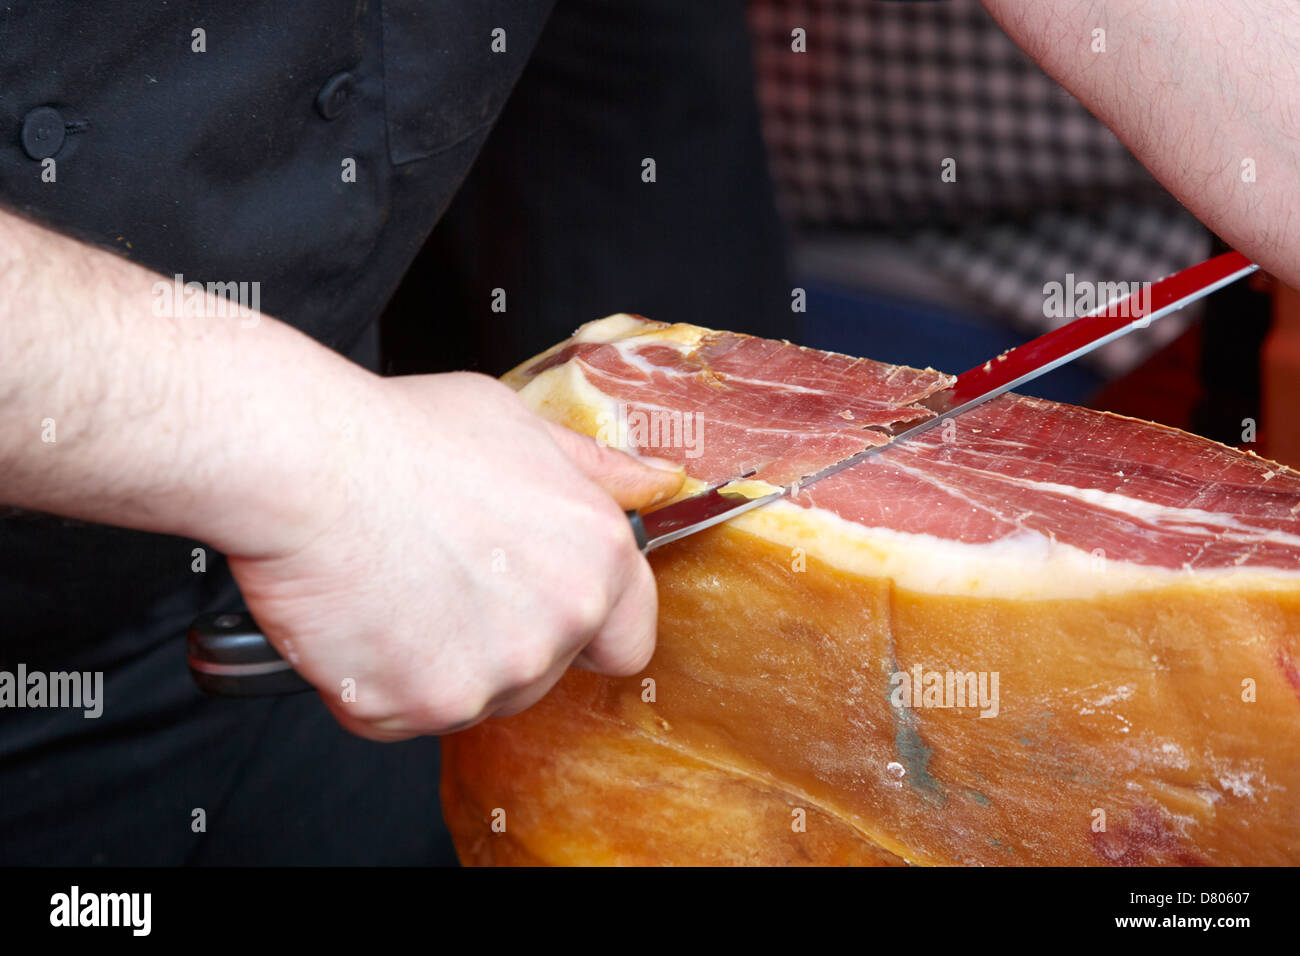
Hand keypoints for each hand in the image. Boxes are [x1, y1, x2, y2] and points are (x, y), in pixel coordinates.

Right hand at [225, 372, 683, 739]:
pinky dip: (376, 681)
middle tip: (443, 574)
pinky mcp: (416, 707)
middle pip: (542, 672)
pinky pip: (400, 714)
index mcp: (597, 558)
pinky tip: (361, 617)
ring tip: (397, 585)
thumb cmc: (403, 438)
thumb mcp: (522, 428)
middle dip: (499, 638)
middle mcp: (557, 624)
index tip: (548, 610)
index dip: (589, 629)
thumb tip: (655, 481)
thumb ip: (596, 469)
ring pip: (472, 696)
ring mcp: (489, 675)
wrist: (307, 465)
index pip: (628, 640)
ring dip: (438, 661)